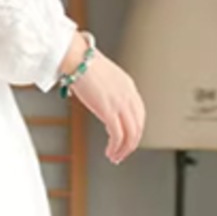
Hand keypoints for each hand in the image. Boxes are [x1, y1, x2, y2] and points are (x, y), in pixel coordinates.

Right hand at [68, 44, 144, 164]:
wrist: (76, 58)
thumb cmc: (82, 63)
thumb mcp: (100, 76)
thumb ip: (104, 90)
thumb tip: (96, 99)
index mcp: (128, 85)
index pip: (139, 113)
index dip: (135, 129)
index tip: (127, 139)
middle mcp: (128, 94)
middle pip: (138, 126)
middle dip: (131, 144)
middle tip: (122, 153)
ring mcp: (120, 103)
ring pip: (131, 134)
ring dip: (124, 149)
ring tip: (115, 157)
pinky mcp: (109, 110)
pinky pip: (118, 135)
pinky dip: (116, 147)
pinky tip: (109, 152)